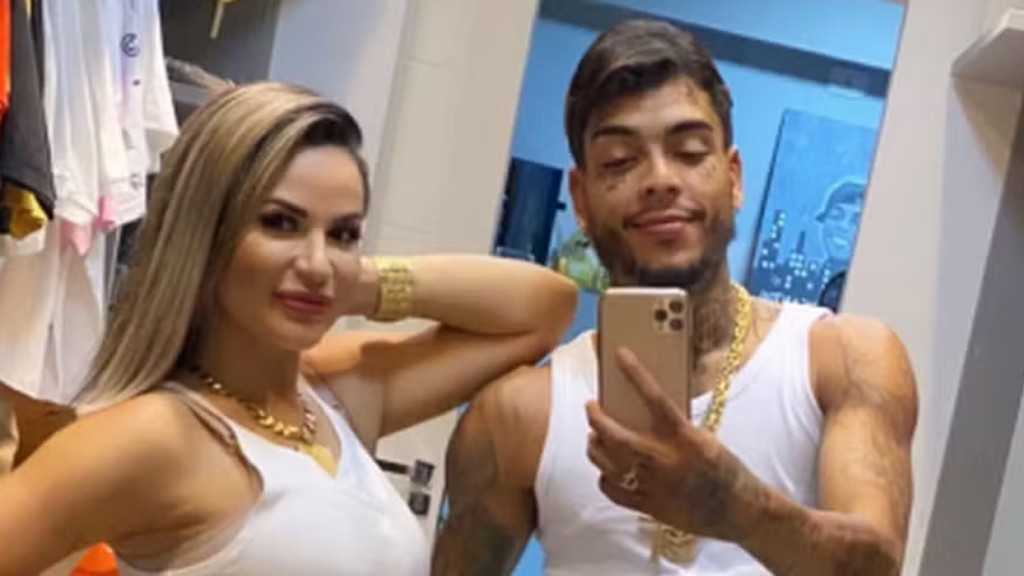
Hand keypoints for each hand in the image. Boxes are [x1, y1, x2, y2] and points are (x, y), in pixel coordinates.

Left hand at [585, 347, 760, 541]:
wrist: (738, 510)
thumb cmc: (724, 468)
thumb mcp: (703, 439)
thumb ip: (674, 426)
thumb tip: (644, 407)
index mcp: (684, 437)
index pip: (655, 397)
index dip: (636, 373)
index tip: (619, 354)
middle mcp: (664, 460)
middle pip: (614, 434)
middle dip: (596, 417)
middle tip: (591, 406)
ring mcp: (653, 485)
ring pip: (607, 463)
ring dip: (594, 446)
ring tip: (593, 436)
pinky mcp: (648, 506)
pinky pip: (614, 490)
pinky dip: (605, 477)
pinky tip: (607, 469)